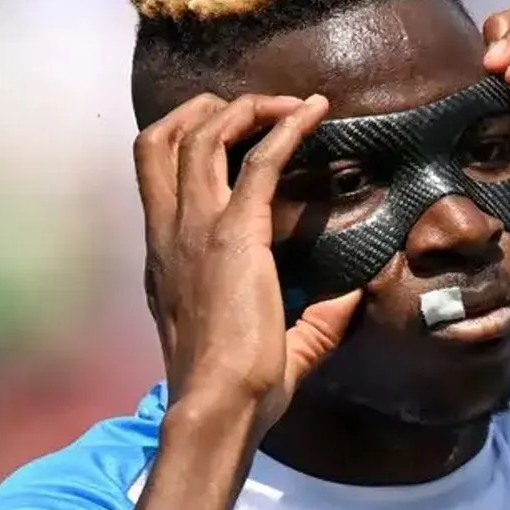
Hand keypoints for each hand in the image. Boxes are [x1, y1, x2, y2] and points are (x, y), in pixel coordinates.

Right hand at [136, 93, 359, 429]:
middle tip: (253, 107)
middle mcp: (170, 234)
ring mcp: (194, 230)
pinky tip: (315, 113)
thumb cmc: (239, 390)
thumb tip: (353, 298)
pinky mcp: (233, 234)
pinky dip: (286, 127)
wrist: (221, 405)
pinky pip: (257, 161)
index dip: (188, 143)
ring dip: (244, 108)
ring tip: (289, 104)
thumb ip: (312, 320)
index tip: (233, 133)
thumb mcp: (277, 348)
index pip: (157, 178)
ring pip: (198, 135)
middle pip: (160, 140)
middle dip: (202, 109)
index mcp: (166, 258)